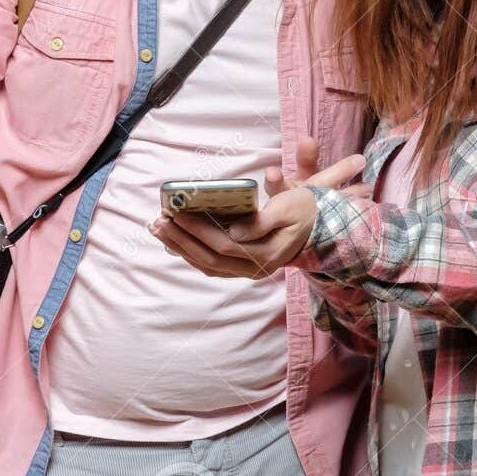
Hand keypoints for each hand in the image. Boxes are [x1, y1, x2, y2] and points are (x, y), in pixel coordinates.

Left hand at [152, 137, 369, 278]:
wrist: (318, 227)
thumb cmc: (303, 209)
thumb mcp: (291, 205)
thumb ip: (265, 217)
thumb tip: (236, 229)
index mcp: (268, 253)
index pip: (225, 245)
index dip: (199, 231)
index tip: (178, 213)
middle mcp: (256, 268)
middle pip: (211, 258)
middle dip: (181, 239)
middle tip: (159, 220)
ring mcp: (248, 271)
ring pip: (207, 264)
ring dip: (179, 247)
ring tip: (157, 228)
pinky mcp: (241, 267)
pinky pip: (211, 265)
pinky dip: (189, 253)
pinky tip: (171, 240)